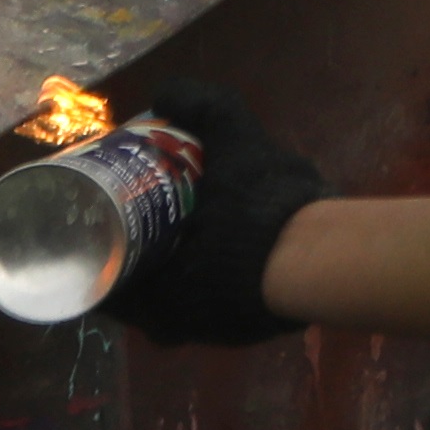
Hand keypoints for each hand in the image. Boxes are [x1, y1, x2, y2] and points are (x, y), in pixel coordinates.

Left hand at [108, 94, 321, 344]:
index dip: (97, 252)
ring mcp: (211, 335)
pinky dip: (202, 281)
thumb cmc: (268, 211)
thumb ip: (204, 107)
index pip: (105, 289)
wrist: (332, 256)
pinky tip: (212, 249)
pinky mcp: (246, 331)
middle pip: (136, 296)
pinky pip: (207, 306)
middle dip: (133, 257)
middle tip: (133, 214)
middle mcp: (176, 330)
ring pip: (171, 303)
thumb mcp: (235, 142)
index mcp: (156, 303)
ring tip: (171, 225)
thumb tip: (164, 94)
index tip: (97, 219)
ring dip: (167, 271)